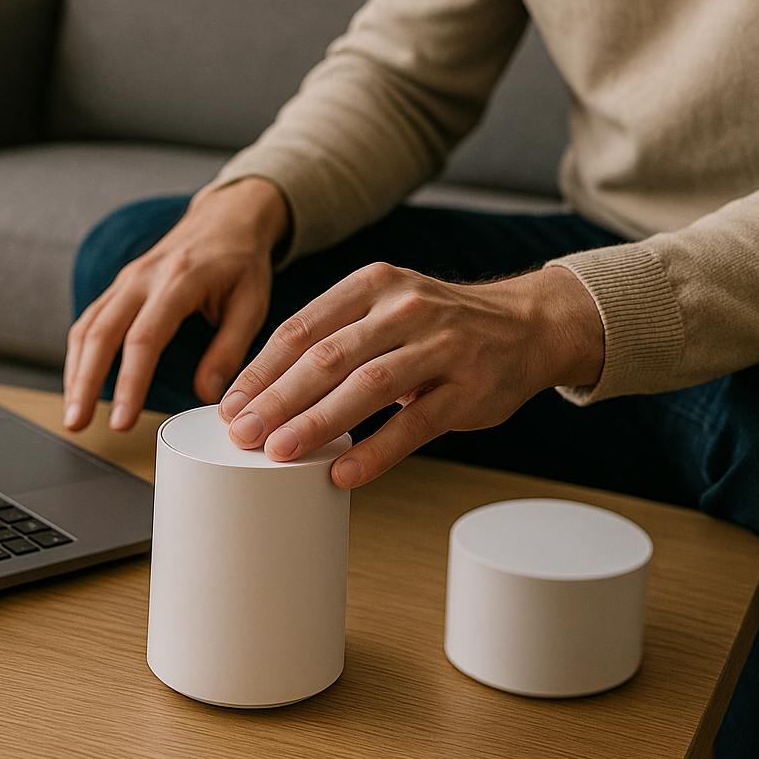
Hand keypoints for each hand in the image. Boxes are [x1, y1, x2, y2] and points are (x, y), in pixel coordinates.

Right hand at [63, 177, 289, 431]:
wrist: (226, 218)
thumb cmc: (241, 262)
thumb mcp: (252, 303)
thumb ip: (229, 349)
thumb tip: (207, 394)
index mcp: (179, 280)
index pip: (144, 338)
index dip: (129, 383)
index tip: (122, 420)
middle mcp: (143, 277)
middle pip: (100, 333)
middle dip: (84, 382)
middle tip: (77, 424)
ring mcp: (126, 279)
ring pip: (87, 327)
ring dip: (74, 372)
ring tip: (72, 414)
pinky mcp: (119, 287)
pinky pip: (89, 320)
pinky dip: (78, 354)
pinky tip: (77, 383)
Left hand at [217, 263, 603, 486]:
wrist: (528, 325)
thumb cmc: (440, 324)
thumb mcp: (386, 306)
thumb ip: (335, 335)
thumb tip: (264, 391)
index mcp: (372, 285)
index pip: (301, 328)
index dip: (261, 370)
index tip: (230, 405)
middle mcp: (405, 309)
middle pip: (328, 357)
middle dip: (278, 399)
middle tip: (243, 433)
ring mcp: (441, 347)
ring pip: (368, 386)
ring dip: (318, 422)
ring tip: (280, 452)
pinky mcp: (468, 389)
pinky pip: (414, 423)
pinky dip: (376, 451)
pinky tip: (343, 472)